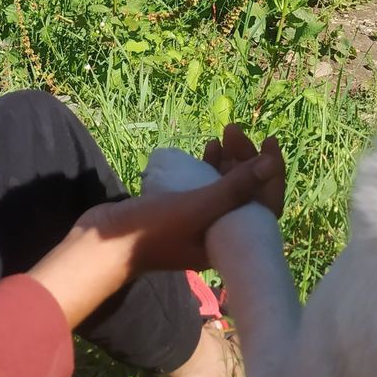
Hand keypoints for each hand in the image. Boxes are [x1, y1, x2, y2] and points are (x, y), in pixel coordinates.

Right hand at [80, 138, 284, 274]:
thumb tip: (271, 164)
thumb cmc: (152, 231)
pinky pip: (206, 188)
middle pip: (246, 193)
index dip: (272, 173)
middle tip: (234, 130)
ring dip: (228, 161)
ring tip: (223, 134)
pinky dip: (209, 168)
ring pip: (226, 188)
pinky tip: (207, 148)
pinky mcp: (182, 214)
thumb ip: (233, 188)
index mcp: (231, 242)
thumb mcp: (196, 207)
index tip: (270, 141)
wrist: (104, 246)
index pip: (266, 205)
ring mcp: (201, 224)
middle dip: (245, 159)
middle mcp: (221, 235)